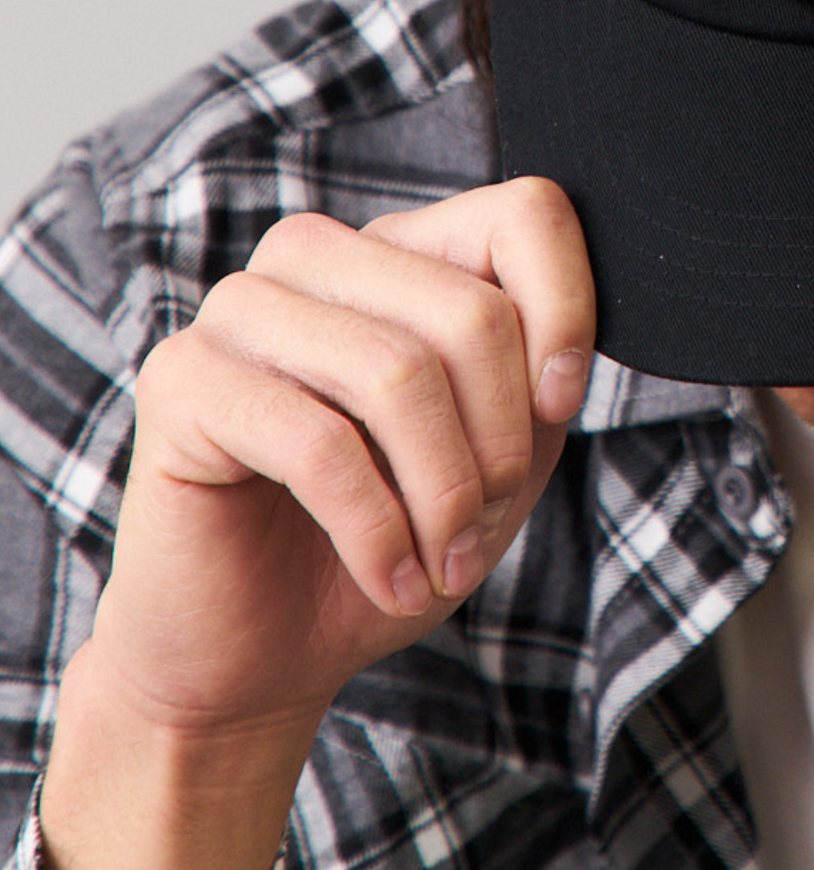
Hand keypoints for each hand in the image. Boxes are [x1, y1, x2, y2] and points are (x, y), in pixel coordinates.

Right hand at [82, 177, 595, 735]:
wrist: (262, 655)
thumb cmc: (395, 541)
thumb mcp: (503, 454)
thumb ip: (542, 378)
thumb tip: (574, 343)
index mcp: (401, 249)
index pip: (522, 213)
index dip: (566, 311)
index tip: (559, 408)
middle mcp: (316, 254)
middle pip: (471, 311)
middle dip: (500, 443)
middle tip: (482, 526)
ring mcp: (241, 306)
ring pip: (398, 373)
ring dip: (444, 496)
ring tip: (442, 563)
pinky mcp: (182, 379)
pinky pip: (319, 443)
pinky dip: (376, 531)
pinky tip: (392, 579)